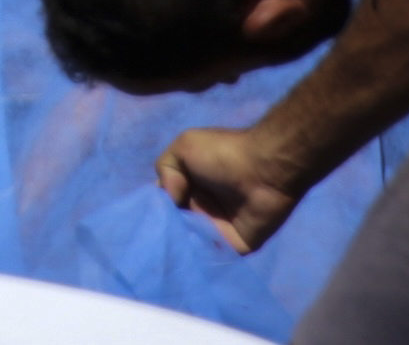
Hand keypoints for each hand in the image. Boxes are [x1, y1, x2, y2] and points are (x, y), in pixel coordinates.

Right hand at [158, 122, 307, 255]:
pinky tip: (183, 261)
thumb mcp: (184, 147)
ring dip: (177, 247)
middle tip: (151, 239)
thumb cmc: (223, 155)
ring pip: (189, 243)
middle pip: (174, 225)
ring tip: (162, 253)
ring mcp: (217, 228)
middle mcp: (202, 207)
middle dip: (162, 232)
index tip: (144, 219)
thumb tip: (169, 202)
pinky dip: (197, 258)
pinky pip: (210, 257)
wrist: (264, 171)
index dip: (155, 209)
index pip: (165, 202)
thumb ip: (165, 170)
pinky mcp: (233, 246)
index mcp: (190, 184)